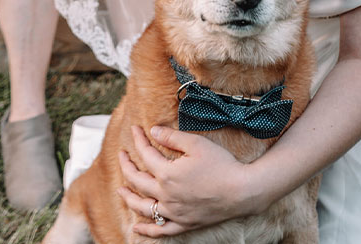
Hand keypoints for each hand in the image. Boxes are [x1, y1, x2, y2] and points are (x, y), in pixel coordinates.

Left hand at [118, 125, 256, 238]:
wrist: (241, 190)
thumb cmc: (221, 164)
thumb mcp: (196, 143)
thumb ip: (171, 137)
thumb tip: (152, 131)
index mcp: (167, 173)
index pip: (146, 154)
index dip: (138, 140)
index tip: (134, 129)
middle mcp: (166, 195)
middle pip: (138, 181)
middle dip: (126, 166)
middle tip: (121, 155)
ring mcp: (173, 212)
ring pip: (143, 207)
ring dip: (128, 198)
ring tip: (120, 190)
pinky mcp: (184, 223)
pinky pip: (160, 230)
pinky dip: (146, 230)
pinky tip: (136, 227)